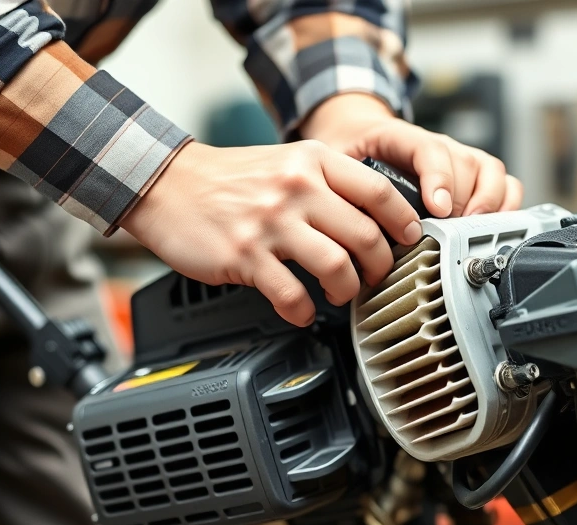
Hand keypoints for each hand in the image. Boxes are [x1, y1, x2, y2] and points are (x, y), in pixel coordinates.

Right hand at [122, 140, 422, 326]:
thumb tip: (377, 218)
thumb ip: (329, 183)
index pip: (379, 192)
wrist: (167, 184)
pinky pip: (291, 295)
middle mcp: (296, 188)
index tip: (409, 240)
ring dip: (345, 291)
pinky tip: (301, 311)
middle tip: (373, 277)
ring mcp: (270, 223)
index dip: (404, 222)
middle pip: (365, 235)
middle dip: (378, 267)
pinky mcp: (244, 255)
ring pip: (335, 266)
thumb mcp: (288, 161)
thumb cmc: (231, 179)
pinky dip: (303, 311)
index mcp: (313, 161)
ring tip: (338, 295)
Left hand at [300, 93, 523, 217]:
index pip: (430, 150)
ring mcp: (459, 156)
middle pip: (465, 165)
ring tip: (470, 232)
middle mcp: (437, 144)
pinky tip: (494, 224)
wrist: (359, 134)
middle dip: (460, 203)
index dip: (439, 179)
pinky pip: (504, 181)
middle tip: (449, 234)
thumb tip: (357, 226)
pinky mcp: (474, 172)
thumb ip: (346, 188)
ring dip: (486, 204)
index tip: (439, 208)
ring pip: (489, 171)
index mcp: (400, 136)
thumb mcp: (337, 165)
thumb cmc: (349, 152)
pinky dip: (507, 203)